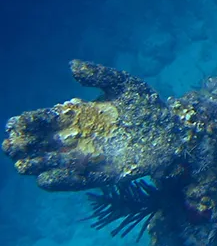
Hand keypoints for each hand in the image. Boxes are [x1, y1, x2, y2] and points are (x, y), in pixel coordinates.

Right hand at [3, 61, 181, 190]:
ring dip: (35, 164)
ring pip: (52, 164)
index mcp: (79, 115)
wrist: (172, 131)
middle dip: (24, 145)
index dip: (28, 122)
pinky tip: (44, 178)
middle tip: (12, 145)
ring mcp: (88, 157)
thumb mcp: (125, 84)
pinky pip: (76, 181)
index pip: (46, 119)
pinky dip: (60, 180)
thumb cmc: (147, 106)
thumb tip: (71, 65)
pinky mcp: (102, 174)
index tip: (14, 124)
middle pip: (42, 144)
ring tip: (22, 163)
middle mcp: (78, 138)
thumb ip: (99, 75)